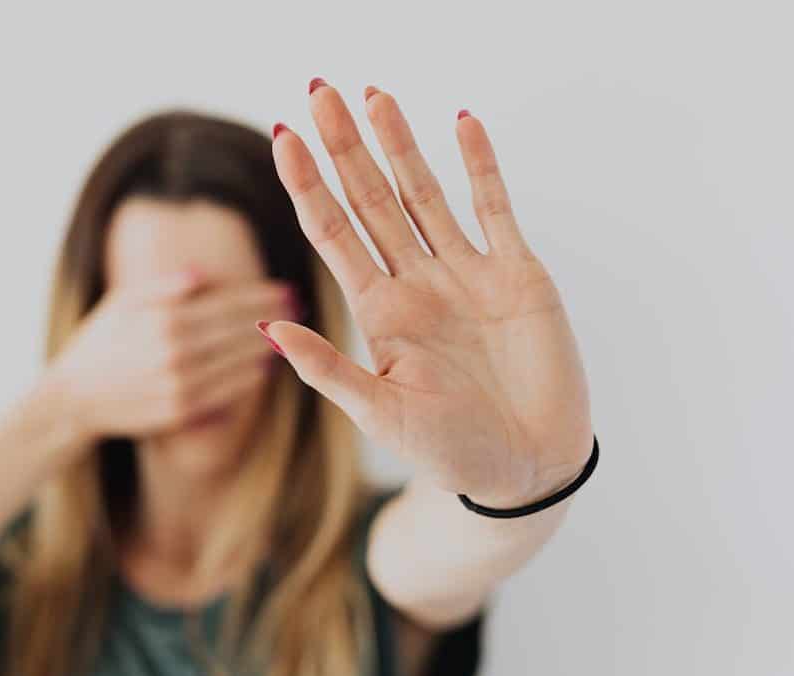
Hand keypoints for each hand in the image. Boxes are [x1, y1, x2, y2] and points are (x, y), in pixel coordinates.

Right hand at [47, 271, 297, 440]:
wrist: (72, 400)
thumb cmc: (98, 344)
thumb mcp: (121, 303)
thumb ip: (163, 287)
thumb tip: (203, 275)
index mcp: (163, 319)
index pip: (225, 303)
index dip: (260, 296)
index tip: (285, 288)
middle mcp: (175, 352)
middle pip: (238, 331)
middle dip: (273, 318)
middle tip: (299, 309)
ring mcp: (180, 384)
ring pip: (238, 362)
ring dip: (268, 348)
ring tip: (291, 336)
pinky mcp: (180, 412)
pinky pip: (225, 393)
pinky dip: (247, 379)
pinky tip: (263, 369)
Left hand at [261, 82, 592, 506]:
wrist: (527, 467)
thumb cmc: (450, 450)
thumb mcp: (380, 414)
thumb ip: (328, 370)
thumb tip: (267, 328)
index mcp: (378, 313)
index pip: (333, 234)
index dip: (308, 187)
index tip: (282, 139)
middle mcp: (415, 283)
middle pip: (371, 200)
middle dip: (345, 147)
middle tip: (318, 91)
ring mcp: (465, 273)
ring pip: (425, 194)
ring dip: (400, 144)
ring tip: (373, 95)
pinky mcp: (516, 274)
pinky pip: (495, 208)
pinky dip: (481, 167)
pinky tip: (461, 123)